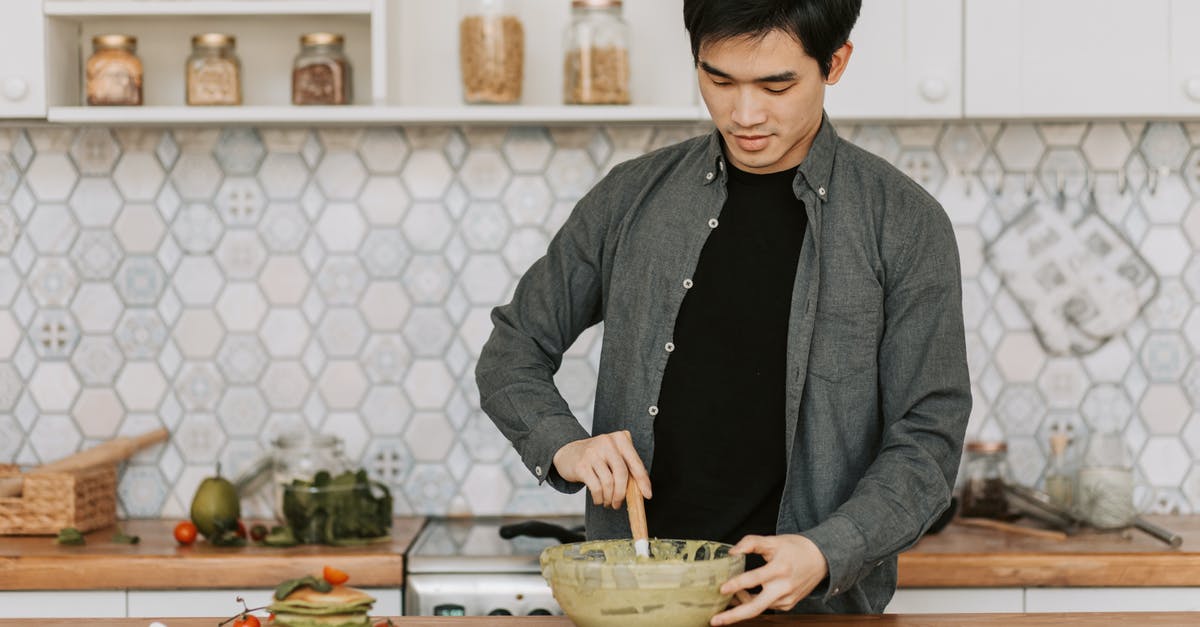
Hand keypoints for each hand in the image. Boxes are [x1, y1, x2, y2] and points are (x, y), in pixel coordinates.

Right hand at [552, 430, 650, 508]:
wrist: (568, 453)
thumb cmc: (597, 458)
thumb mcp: (613, 455)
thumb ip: (627, 467)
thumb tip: (642, 490)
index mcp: (620, 438)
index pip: (635, 462)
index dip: (643, 480)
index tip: (647, 495)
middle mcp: (607, 442)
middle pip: (622, 473)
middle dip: (622, 493)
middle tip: (618, 503)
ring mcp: (593, 453)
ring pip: (608, 482)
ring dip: (609, 497)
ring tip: (607, 502)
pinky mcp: (582, 465)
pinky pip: (596, 487)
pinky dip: (599, 498)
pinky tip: (598, 499)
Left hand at [709, 534, 827, 625]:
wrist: (821, 559)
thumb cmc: (795, 548)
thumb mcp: (773, 540)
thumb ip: (751, 543)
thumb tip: (732, 552)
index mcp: (779, 569)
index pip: (755, 579)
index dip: (737, 585)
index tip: (722, 589)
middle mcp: (784, 588)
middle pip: (756, 607)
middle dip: (734, 616)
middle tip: (715, 620)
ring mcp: (786, 600)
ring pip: (758, 607)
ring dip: (740, 604)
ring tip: (727, 596)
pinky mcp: (787, 605)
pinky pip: (765, 606)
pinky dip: (752, 602)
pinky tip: (743, 595)